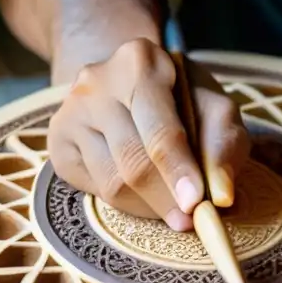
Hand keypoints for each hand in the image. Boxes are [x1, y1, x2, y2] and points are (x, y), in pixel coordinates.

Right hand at [47, 38, 250, 230]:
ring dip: (149, 207)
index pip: (160, 129)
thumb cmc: (180, 97)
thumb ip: (224, 143)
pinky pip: (94, 189)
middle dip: (166, 198)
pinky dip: (126, 204)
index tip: (196, 204)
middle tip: (188, 221)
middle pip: (132, 160)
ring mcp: (70, 112)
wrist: (125, 81)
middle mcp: (96, 83)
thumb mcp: (214, 106)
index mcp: (140, 62)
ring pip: (111, 182)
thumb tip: (222, 195)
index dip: (179, 171)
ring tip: (173, 210)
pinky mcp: (57, 141)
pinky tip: (145, 196)